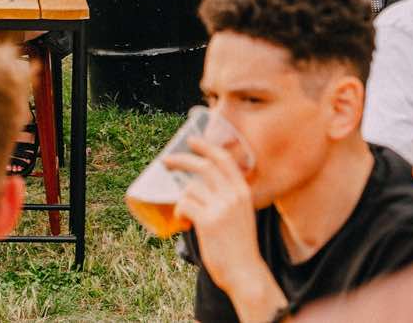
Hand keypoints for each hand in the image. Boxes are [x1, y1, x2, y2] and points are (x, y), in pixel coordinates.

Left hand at [166, 136, 268, 303]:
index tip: (192, 140)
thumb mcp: (242, 215)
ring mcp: (221, 207)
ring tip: (185, 215)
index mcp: (243, 192)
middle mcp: (233, 195)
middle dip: (181, 159)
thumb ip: (229, 199)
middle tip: (166, 161)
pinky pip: (185, 205)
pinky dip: (179, 212)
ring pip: (190, 188)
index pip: (224, 159)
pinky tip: (184, 222)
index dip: (206, 147)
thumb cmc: (240, 247)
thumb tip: (201, 186)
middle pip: (203, 166)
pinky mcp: (208, 221)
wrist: (245, 273)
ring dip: (182, 200)